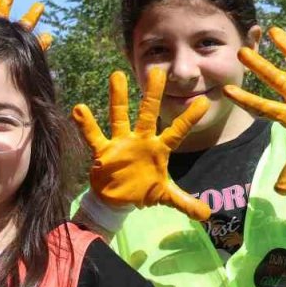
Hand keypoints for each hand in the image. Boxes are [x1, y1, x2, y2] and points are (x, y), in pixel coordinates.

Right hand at [72, 67, 211, 220]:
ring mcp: (121, 143)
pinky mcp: (104, 151)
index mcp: (158, 149)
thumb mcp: (165, 196)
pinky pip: (94, 136)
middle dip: (153, 94)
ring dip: (118, 98)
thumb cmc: (142, 190)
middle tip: (158, 72)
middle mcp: (141, 140)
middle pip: (148, 114)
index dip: (188, 118)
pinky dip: (86, 124)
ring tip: (117, 75)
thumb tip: (207, 214)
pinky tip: (78, 108)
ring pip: (120, 116)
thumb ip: (185, 202)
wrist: (117, 199)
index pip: (177, 131)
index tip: (203, 102)